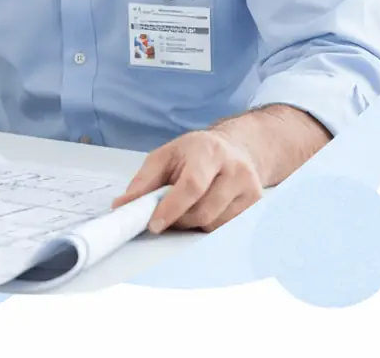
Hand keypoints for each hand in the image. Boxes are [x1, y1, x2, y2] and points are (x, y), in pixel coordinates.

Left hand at [110, 127, 263, 232]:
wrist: (234, 149)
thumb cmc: (195, 153)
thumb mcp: (165, 156)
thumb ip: (144, 181)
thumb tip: (122, 206)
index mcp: (208, 151)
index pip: (191, 185)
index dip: (171, 208)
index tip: (153, 224)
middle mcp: (235, 168)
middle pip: (203, 211)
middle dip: (178, 220)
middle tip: (165, 216)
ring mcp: (250, 188)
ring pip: (214, 225)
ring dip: (193, 225)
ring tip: (187, 207)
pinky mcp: (257, 205)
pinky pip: (226, 229)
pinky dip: (209, 226)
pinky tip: (205, 209)